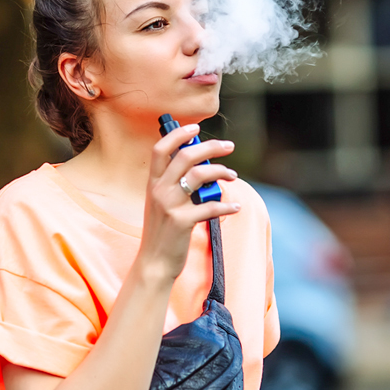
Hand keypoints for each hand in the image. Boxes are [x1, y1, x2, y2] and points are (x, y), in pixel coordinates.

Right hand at [137, 124, 239, 280]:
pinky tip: (235, 207)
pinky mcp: (182, 222)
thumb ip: (174, 184)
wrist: (154, 262)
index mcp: (153, 183)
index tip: (196, 127)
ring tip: (233, 175)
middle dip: (210, 147)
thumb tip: (201, 165)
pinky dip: (227, 206)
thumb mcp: (160, 203)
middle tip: (229, 146)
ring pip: (200, 175)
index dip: (178, 134)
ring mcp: (170, 205)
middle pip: (186, 156)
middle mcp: (159, 190)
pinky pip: (211, 207)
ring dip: (221, 171)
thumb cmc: (162, 231)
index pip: (160, 149)